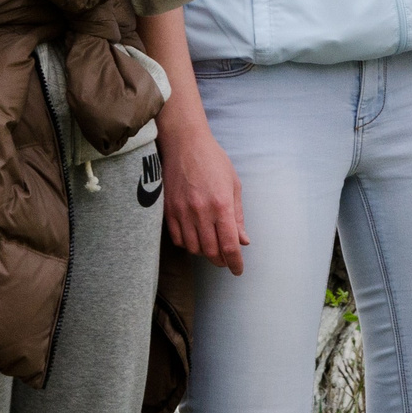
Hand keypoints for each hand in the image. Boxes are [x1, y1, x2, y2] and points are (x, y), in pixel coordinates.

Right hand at [161, 124, 247, 272]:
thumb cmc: (212, 160)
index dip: (235, 263)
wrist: (184, 142)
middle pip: (211, 251)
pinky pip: (177, 238)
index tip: (238, 270)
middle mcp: (201, 211)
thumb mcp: (233, 184)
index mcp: (221, 205)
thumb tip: (243, 241)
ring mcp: (182, 211)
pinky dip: (187, 243)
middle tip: (226, 259)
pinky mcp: (168, 210)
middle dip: (221, 261)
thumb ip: (238, 215)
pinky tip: (194, 237)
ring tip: (210, 246)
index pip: (229, 245)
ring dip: (204, 252)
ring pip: (193, 248)